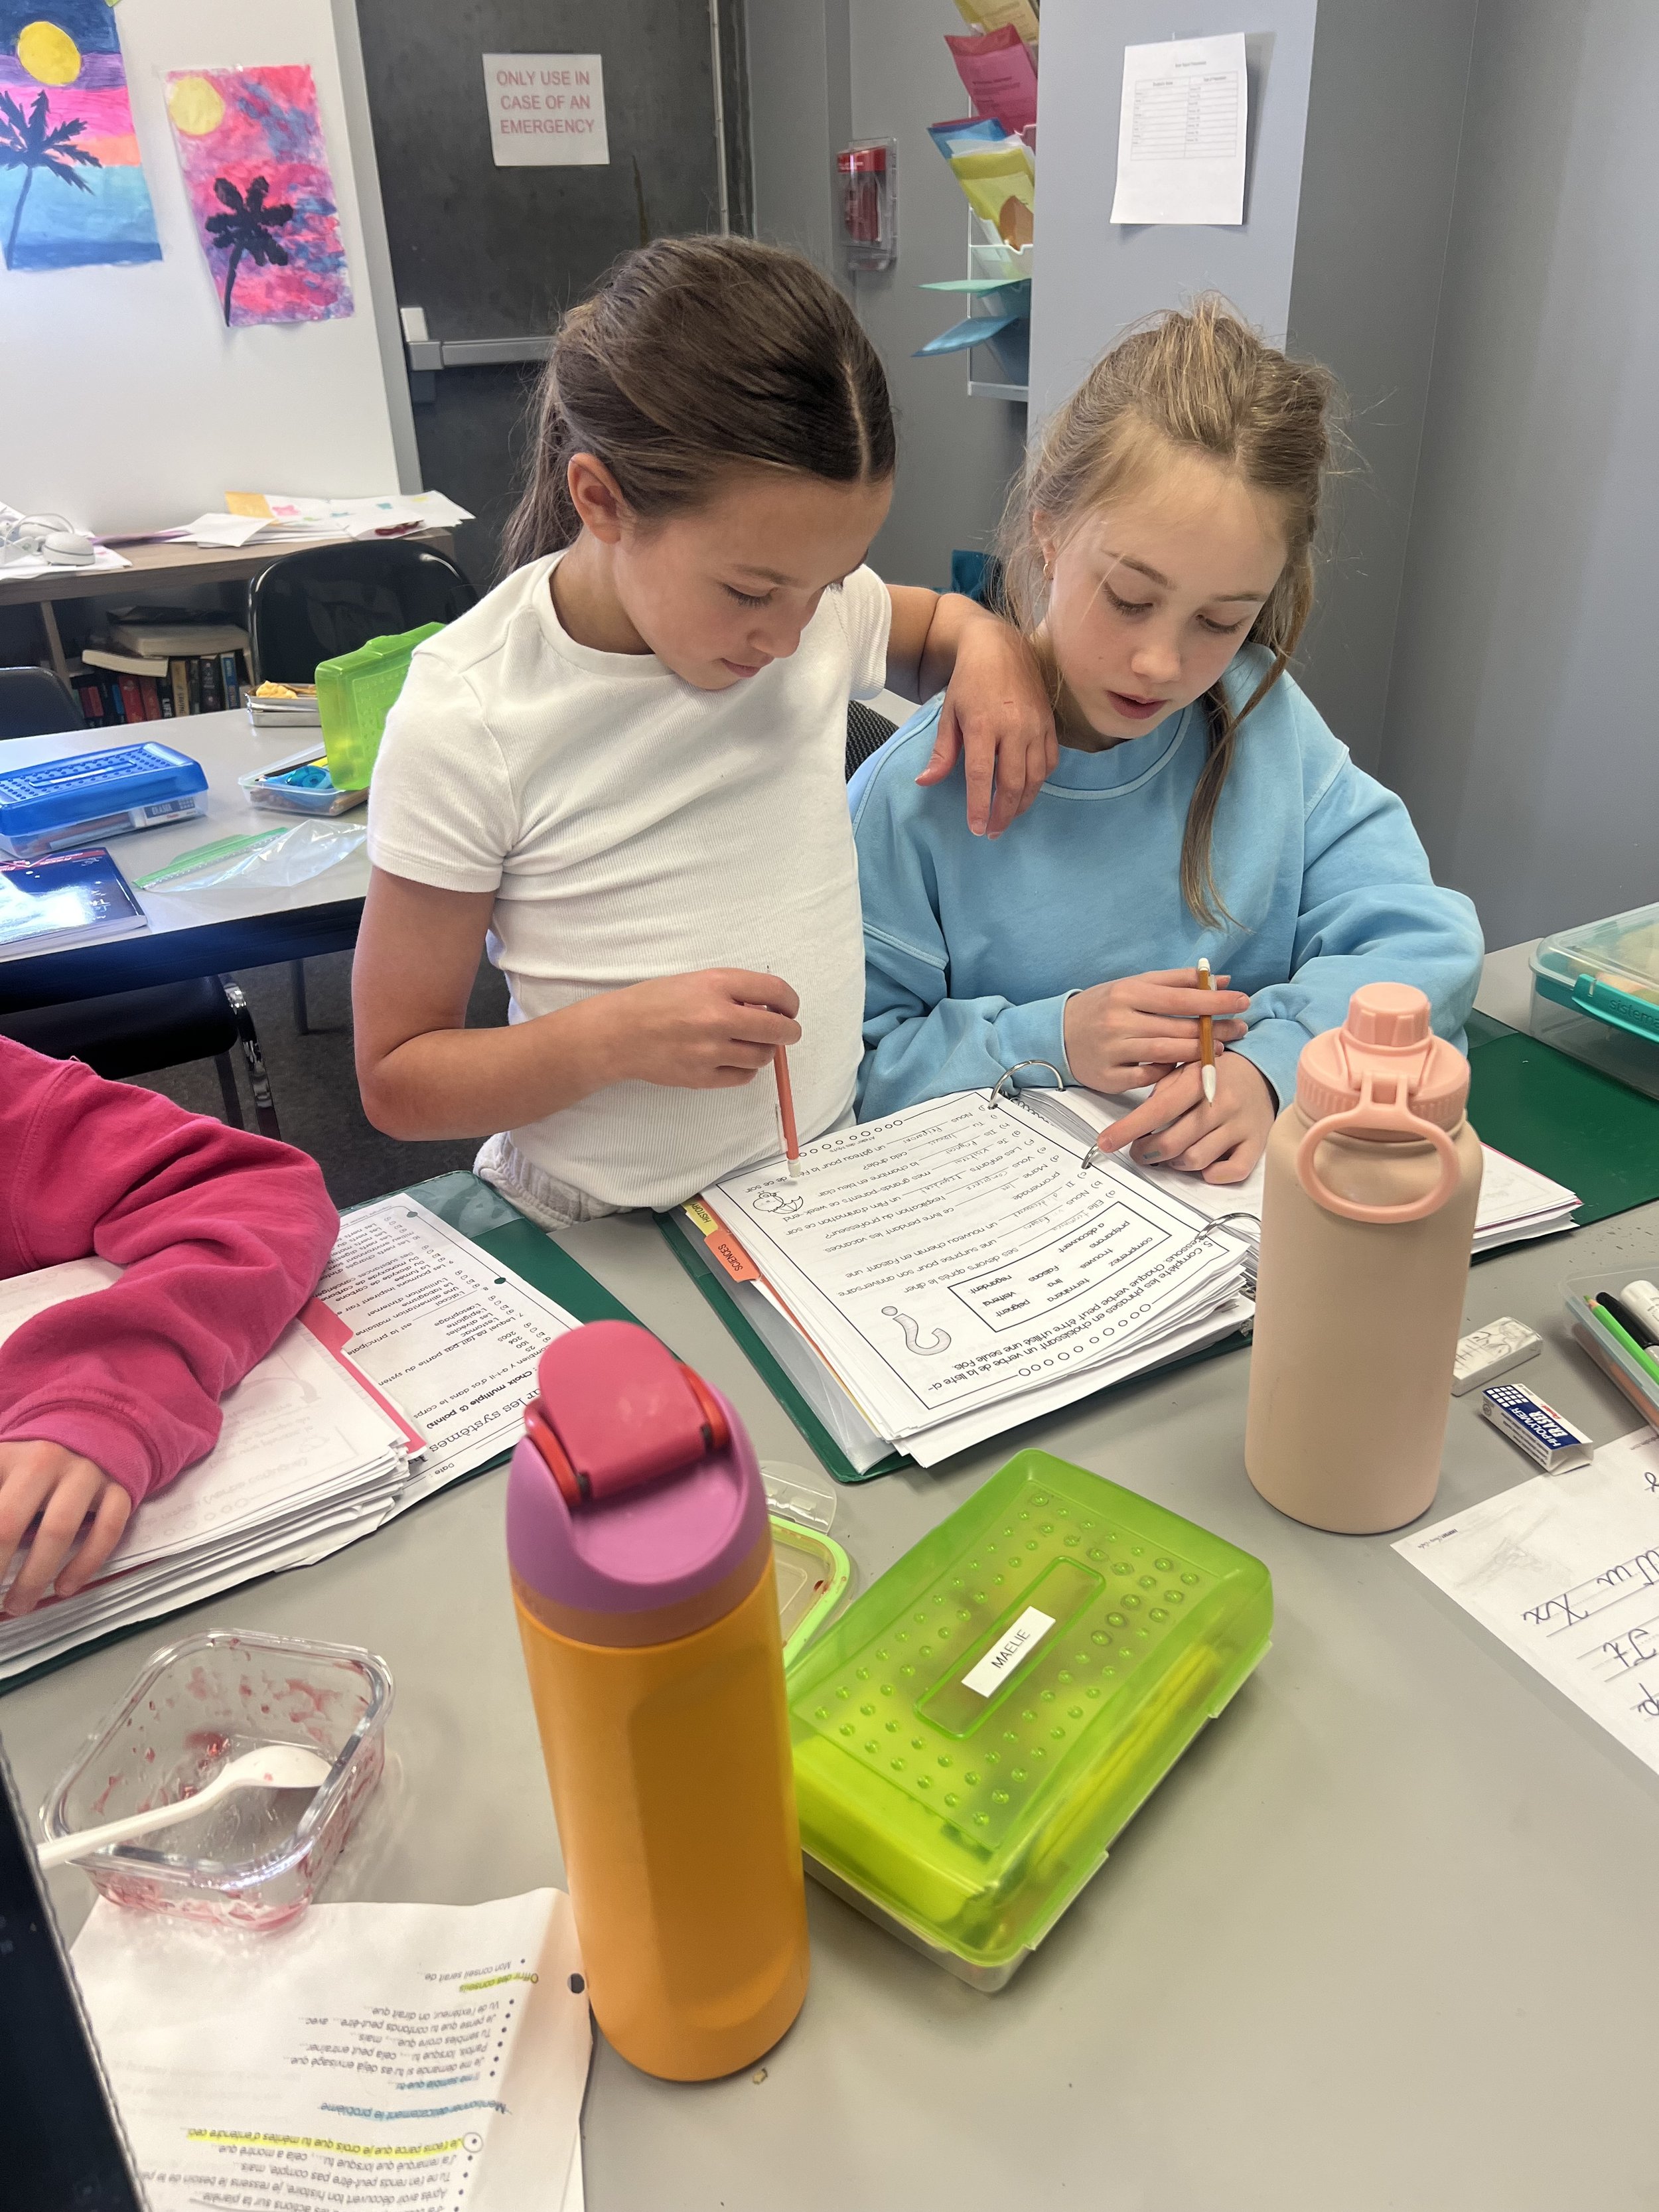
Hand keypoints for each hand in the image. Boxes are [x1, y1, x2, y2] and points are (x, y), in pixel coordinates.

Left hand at [0, 1441, 132, 1615]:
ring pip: (58, 1530)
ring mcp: (87, 1474)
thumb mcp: (4, 1466)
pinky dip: (85, 1564)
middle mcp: (47, 1460)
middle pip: (9, 1522)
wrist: (102, 1426)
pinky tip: (65, 1587)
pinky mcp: (119, 1488)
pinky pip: (106, 1530)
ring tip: (18, 1605)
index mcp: (10, 1457)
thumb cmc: (39, 1459)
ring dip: (33, 1577)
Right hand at [587, 968, 800, 1090]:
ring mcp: (710, 1051)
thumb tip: (771, 1009)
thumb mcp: (696, 981)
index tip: (788, 1008)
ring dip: (764, 1050)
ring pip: (763, 1056)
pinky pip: (743, 1077)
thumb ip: (734, 991)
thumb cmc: (656, 1002)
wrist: (618, 1034)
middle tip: (786, 1031)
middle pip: (778, 1030)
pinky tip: (732, 1058)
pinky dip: (745, 1068)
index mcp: (716, 985)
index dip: (790, 1002)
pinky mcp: (702, 1078)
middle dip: (789, 1031)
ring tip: (748, 1042)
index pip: (776, 992)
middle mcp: (716, 1017)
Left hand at [915, 612, 1055, 837]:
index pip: (982, 776)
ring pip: (1035, 778)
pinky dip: (1040, 782)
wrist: (1000, 647)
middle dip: (1003, 814)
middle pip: (1013, 783)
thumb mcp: (949, 713)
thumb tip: (926, 782)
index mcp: (983, 725)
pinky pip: (1049, 762)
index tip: (976, 829)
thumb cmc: (969, 681)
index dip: (980, 806)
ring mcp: (1036, 726)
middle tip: (992, 831)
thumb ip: (942, 752)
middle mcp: (1014, 728)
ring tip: (1008, 818)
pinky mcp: (1049, 724)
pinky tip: (1027, 791)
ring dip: (1023, 804)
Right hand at [1063, 968, 1249, 1093]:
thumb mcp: (1135, 985)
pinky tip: (1186, 1069)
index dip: (1214, 1002)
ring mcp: (1113, 1050)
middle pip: (1177, 1028)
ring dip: (1198, 1053)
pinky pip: (1148, 1078)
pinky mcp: (1108, 1077)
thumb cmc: (1104, 1006)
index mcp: (1127, 992)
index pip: (1180, 998)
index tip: (1242, 1001)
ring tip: (1221, 1049)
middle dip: (1215, 1030)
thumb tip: (1220, 980)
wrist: (1058, 1033)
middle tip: (1241, 1028)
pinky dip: (1169, 1073)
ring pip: (1166, 1054)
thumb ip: (1177, 982)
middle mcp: (1119, 1020)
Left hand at [1094, 1051, 1275, 1184]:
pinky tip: (1202, 1166)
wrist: (1262, 1071)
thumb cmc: (1216, 1073)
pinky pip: (1233, 1171)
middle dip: (1147, 1152)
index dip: (1128, 1128)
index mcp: (1201, 1081)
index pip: (1158, 1109)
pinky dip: (1213, 1174)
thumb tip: (1138, 1122)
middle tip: (1140, 1151)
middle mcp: (1223, 1104)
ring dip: (1175, 1163)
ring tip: (1171, 1153)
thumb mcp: (1187, 1069)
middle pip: (1174, 1142)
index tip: (1106, 1142)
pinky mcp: (1257, 1143)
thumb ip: (1163, 1091)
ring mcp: (1241, 1126)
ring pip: (1196, 1159)